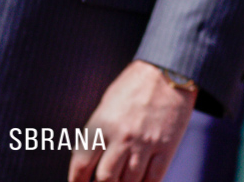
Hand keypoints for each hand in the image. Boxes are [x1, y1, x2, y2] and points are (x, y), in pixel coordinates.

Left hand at [68, 60, 196, 181]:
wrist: (166, 72)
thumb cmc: (133, 85)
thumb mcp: (108, 102)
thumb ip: (101, 129)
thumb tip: (93, 157)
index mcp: (103, 122)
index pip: (82, 161)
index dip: (77, 179)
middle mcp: (121, 136)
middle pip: (106, 178)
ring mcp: (144, 144)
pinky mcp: (166, 149)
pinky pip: (153, 180)